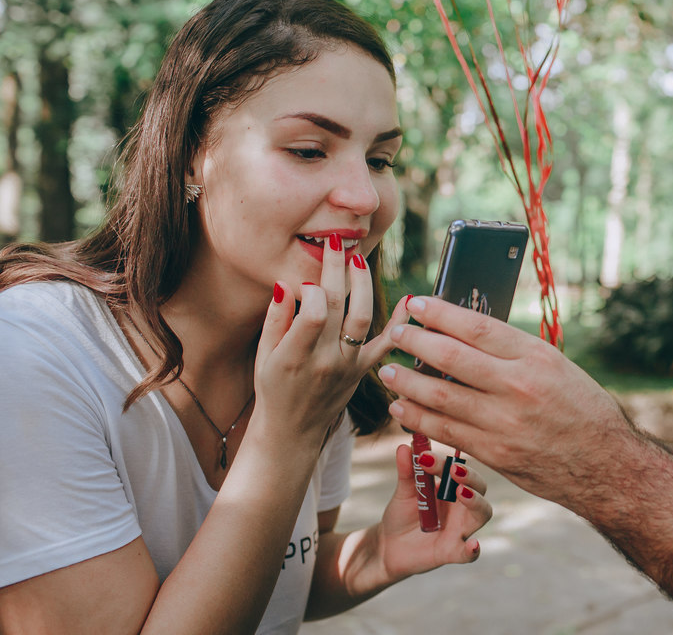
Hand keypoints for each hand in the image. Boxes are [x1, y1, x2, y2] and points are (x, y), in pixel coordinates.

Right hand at [252, 238, 408, 442]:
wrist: (292, 431)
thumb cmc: (272, 388)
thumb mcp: (263, 355)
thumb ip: (275, 318)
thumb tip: (286, 282)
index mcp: (294, 357)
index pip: (312, 314)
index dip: (313, 289)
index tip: (307, 275)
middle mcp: (325, 361)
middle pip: (338, 306)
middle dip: (337, 269)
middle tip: (336, 241)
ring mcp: (348, 367)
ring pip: (364, 319)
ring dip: (364, 285)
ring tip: (358, 259)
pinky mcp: (363, 371)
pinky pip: (385, 345)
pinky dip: (399, 323)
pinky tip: (409, 299)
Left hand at [370, 442, 491, 581]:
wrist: (388, 546)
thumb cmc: (402, 514)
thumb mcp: (403, 491)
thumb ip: (407, 471)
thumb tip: (404, 447)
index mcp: (452, 486)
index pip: (458, 468)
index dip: (445, 461)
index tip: (425, 456)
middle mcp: (462, 505)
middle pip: (479, 487)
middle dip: (470, 477)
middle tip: (454, 470)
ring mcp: (460, 528)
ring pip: (481, 514)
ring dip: (475, 502)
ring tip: (461, 493)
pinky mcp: (451, 552)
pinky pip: (468, 554)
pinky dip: (472, 550)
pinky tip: (472, 545)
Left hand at [379, 297, 636, 505]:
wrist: (606, 464)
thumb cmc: (583, 409)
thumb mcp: (555, 367)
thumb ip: (513, 354)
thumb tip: (466, 334)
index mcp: (536, 356)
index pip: (477, 327)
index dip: (440, 313)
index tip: (415, 305)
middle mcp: (519, 386)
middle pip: (451, 359)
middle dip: (415, 344)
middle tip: (394, 334)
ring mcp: (504, 422)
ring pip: (441, 397)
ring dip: (407, 383)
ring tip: (387, 371)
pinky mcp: (496, 453)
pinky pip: (446, 432)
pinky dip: (419, 419)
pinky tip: (401, 409)